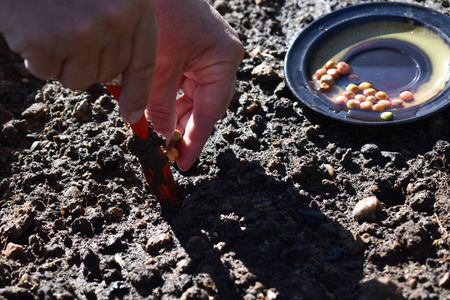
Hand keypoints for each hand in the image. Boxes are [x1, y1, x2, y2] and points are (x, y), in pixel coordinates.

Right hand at [0, 0, 157, 123]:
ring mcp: (81, 34)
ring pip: (78, 79)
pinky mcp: (46, 43)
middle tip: (71, 27)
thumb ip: (121, 23)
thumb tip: (114, 75)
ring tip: (51, 23)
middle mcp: (114, 23)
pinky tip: (32, 24)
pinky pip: (45, 71)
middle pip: (107, 74)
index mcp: (135, 7)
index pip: (143, 63)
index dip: (138, 93)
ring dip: (62, 61)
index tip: (131, 115)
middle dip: (89, 61)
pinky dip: (35, 55)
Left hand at [150, 0, 243, 170]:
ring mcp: (207, 56)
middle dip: (182, 129)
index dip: (195, 140)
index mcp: (223, 60)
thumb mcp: (159, 64)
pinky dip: (167, 99)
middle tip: (164, 152)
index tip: (183, 163)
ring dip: (172, 116)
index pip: (210, 111)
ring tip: (155, 135)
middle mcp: (220, 60)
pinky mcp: (192, 54)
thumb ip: (160, 105)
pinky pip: (183, 85)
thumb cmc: (160, 10)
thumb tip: (161, 140)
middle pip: (203, 108)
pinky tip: (153, 112)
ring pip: (191, 99)